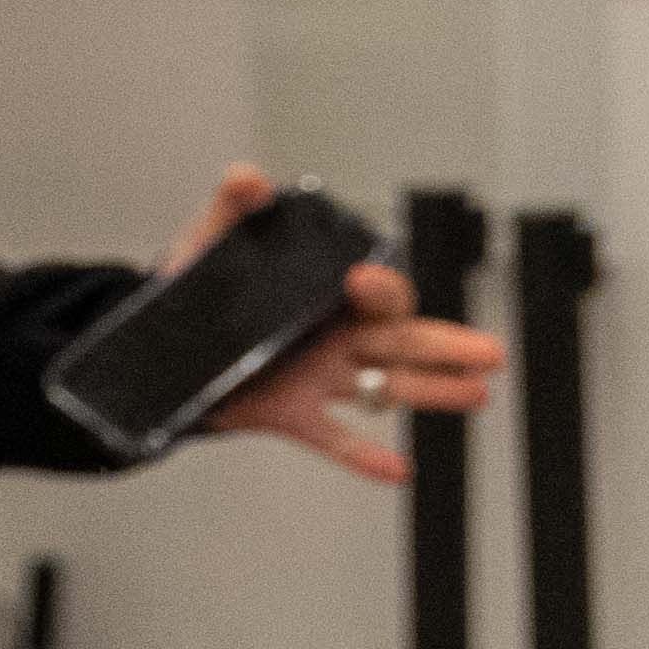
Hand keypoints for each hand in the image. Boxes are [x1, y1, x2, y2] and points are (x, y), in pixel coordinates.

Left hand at [172, 166, 501, 486]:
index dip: (378, 287)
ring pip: (386, 387)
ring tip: (477, 396)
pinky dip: (363, 456)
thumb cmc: (197, 290)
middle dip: (448, 346)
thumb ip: (234, 208)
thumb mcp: (212, 241)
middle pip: (404, 341)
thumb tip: (248, 177)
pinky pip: (333, 437)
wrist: (158, 345)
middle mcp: (336, 337)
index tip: (364, 280)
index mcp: (328, 295)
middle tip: (490, 352)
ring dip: (431, 392)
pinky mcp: (289, 414)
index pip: (374, 291)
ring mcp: (318, 378)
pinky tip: (396, 470)